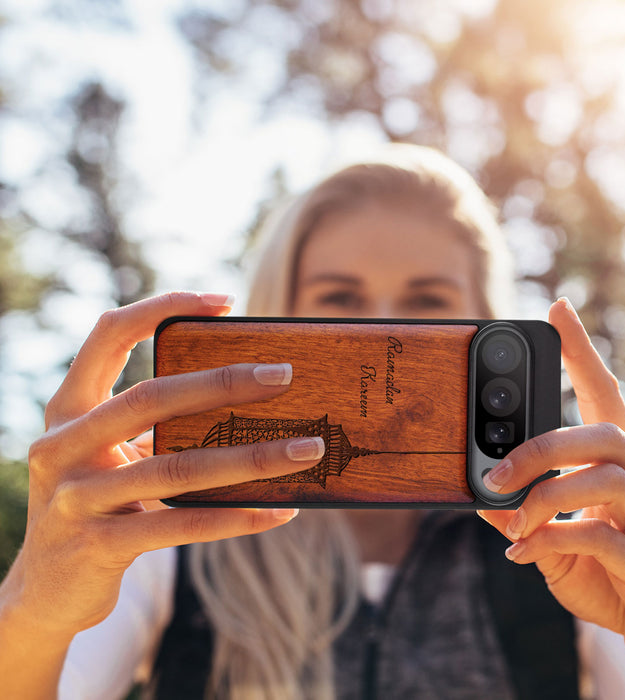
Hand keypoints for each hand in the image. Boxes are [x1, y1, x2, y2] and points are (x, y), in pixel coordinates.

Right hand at [3, 292, 324, 640]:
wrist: (46, 590)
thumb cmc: (98, 503)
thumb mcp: (111, 455)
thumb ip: (155, 427)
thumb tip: (248, 400)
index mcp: (68, 409)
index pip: (108, 334)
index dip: (162, 307)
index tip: (224, 301)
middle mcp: (62, 445)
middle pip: (151, 398)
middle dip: (223, 382)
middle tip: (285, 375)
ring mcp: (76, 498)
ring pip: (177, 468)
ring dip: (252, 457)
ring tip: (307, 449)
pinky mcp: (99, 546)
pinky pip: (183, 524)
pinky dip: (237, 517)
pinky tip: (280, 511)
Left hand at [478, 298, 624, 690]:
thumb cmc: (609, 577)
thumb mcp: (554, 540)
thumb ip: (523, 515)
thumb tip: (480, 495)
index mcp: (622, 468)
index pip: (605, 396)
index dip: (582, 352)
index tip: (557, 309)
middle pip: (604, 434)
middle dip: (542, 447)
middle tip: (495, 472)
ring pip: (606, 479)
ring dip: (545, 497)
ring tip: (512, 522)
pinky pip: (604, 537)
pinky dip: (553, 539)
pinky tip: (524, 554)